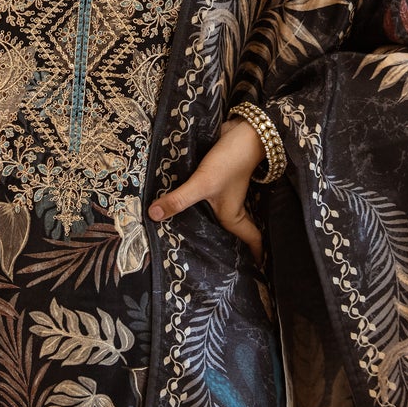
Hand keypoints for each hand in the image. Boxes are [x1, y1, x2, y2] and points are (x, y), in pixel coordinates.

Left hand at [147, 114, 266, 263]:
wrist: (243, 131)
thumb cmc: (229, 162)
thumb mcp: (203, 183)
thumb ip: (179, 199)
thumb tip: (153, 216)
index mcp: (232, 216)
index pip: (251, 242)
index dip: (254, 259)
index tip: (253, 275)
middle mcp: (230, 208)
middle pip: (232, 233)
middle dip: (226, 247)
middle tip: (210, 264)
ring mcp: (223, 194)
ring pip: (217, 216)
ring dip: (207, 225)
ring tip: (188, 240)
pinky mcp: (215, 180)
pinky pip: (206, 199)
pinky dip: (198, 206)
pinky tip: (182, 209)